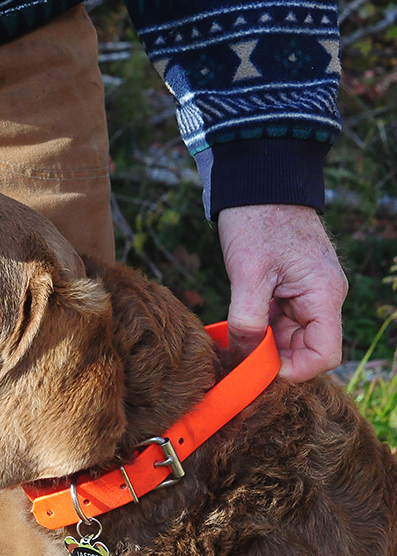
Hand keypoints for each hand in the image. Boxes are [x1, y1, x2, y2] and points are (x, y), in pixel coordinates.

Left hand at [218, 204, 347, 381]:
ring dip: (263, 345)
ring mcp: (307, 292)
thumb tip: (245, 356)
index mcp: (324, 295)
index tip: (257, 372)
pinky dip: (259, 328)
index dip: (293, 371)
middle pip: (306, 348)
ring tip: (230, 346)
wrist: (260, 182)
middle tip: (235, 363)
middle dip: (273, 359)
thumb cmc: (257, 222)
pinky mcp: (291, 287)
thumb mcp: (248, 273)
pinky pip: (280, 320)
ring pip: (290, 336)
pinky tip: (234, 330)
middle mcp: (323, 298)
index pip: (324, 354)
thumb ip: (248, 318)